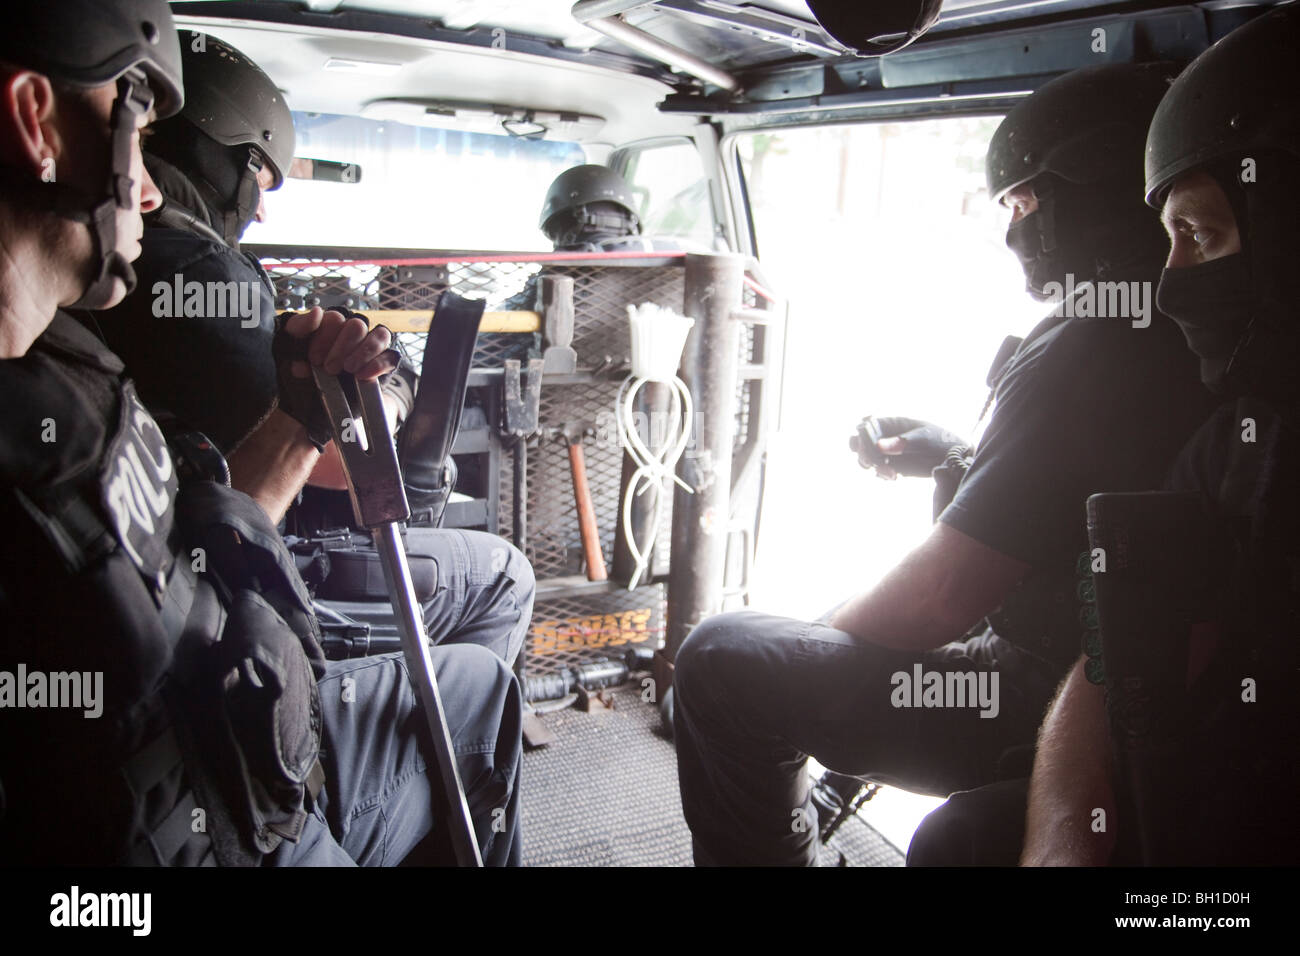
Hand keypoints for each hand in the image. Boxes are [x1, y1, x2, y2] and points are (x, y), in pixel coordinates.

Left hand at [273, 307, 399, 448]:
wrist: (311, 410)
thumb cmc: (299, 378)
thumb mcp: (288, 351)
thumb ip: (298, 328)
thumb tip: (317, 312)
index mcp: (330, 327)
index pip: (334, 319)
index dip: (324, 337)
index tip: (314, 358)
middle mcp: (352, 334)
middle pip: (357, 325)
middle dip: (343, 347)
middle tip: (330, 368)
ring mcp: (369, 349)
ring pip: (379, 335)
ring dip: (363, 351)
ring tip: (349, 370)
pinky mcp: (382, 366)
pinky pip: (389, 358)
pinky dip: (378, 364)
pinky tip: (363, 374)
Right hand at [868, 416, 970, 479]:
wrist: (953, 458)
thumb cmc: (940, 440)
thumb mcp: (923, 439)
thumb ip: (902, 442)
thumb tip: (879, 446)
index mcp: (891, 423)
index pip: (866, 426)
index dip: (861, 436)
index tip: (869, 449)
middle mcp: (885, 437)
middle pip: (860, 443)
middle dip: (862, 454)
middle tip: (871, 463)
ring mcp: (888, 452)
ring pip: (868, 459)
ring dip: (872, 467)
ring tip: (890, 473)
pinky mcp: (893, 466)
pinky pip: (879, 471)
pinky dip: (882, 475)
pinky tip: (895, 476)